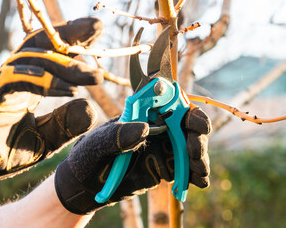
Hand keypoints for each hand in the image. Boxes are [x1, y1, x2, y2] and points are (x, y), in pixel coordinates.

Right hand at [0, 17, 102, 196]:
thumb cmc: (3, 152)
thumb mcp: (44, 140)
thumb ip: (65, 125)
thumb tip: (92, 108)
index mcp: (29, 85)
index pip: (53, 56)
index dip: (75, 43)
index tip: (99, 34)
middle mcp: (15, 78)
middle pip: (42, 45)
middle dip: (70, 33)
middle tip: (98, 26)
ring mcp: (1, 85)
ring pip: (31, 59)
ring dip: (65, 65)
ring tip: (96, 77)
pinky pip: (14, 80)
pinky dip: (42, 82)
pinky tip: (70, 91)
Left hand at [54, 105, 210, 214]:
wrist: (86, 186)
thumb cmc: (88, 157)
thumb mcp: (97, 144)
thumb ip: (117, 135)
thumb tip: (144, 128)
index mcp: (140, 113)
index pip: (165, 99)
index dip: (181, 102)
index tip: (187, 114)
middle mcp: (155, 126)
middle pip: (186, 120)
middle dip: (197, 130)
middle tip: (193, 148)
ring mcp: (162, 146)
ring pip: (191, 144)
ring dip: (200, 154)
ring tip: (198, 170)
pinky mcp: (165, 166)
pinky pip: (186, 167)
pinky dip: (196, 173)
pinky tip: (198, 180)